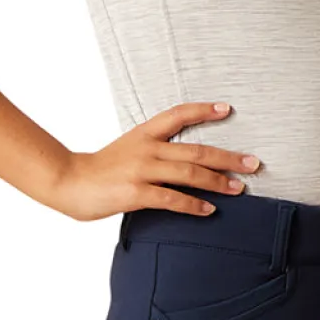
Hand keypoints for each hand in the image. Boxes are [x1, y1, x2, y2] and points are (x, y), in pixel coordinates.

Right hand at [51, 100, 263, 221]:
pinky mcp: (136, 193)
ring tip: (239, 188)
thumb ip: (152, 153)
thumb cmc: (97, 171)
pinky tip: (209, 210)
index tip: (227, 109)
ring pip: (190, 173)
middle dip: (229, 157)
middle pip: (197, 149)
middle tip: (253, 163)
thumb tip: (182, 163)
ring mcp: (142, 170)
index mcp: (143, 134)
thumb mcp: (126, 151)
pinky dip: (194, 205)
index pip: (178, 115)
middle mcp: (147, 149)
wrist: (66, 182)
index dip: (204, 111)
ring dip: (218, 181)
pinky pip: (173, 198)